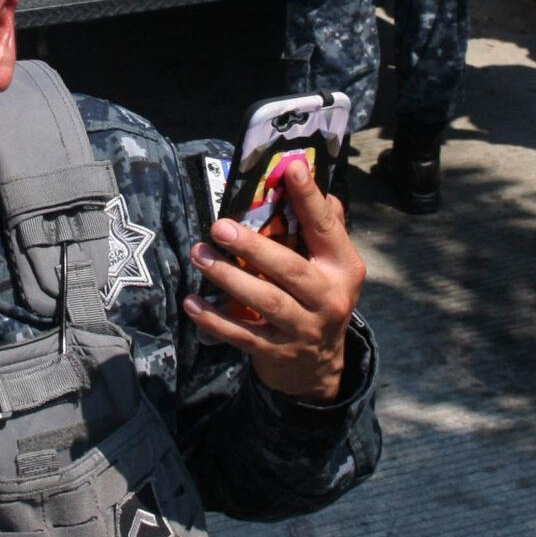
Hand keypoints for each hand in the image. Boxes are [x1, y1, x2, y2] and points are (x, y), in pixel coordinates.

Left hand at [183, 157, 364, 402]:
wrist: (321, 368)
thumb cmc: (320, 298)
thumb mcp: (334, 266)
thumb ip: (325, 225)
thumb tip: (305, 176)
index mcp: (343, 268)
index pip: (325, 228)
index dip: (309, 198)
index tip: (291, 168)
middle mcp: (328, 299)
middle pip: (289, 270)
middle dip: (253, 247)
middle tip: (219, 227)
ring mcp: (304, 329)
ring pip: (265, 302)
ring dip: (229, 277)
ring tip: (200, 256)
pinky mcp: (277, 352)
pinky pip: (243, 335)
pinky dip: (215, 320)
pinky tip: (192, 302)